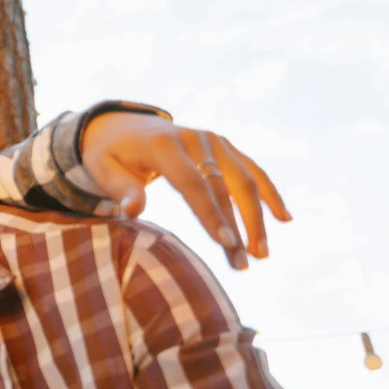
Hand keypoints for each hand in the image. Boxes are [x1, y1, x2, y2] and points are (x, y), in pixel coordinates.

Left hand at [81, 112, 289, 270]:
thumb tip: (132, 213)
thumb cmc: (109, 154)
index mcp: (164, 145)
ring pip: (245, 181)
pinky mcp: (223, 146)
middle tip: (244, 263)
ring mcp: (214, 140)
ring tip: (261, 254)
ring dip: (257, 218)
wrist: (121, 125)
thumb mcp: (104, 170)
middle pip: (225, 186)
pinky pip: (252, 170)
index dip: (210, 214)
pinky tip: (284, 219)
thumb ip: (122, 190)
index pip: (192, 184)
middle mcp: (195, 139)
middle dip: (237, 227)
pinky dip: (269, 193)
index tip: (225, 243)